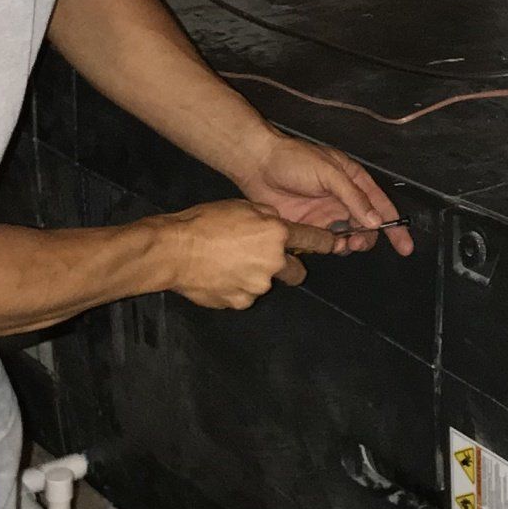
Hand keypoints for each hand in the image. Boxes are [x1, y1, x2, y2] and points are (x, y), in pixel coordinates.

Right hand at [153, 201, 336, 309]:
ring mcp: (258, 286)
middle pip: (296, 272)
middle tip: (261, 258)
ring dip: (256, 276)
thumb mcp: (241, 206)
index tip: (334, 245)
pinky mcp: (241, 302)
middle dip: (285, 267)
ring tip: (229, 264)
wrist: (173, 251)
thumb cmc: (204, 223)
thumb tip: (277, 222)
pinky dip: (237, 288)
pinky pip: (245, 296)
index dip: (325, 242)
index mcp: (276, 234)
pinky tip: (220, 276)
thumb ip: (266, 216)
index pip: (314, 240)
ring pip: (267, 283)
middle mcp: (274, 262)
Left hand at [233, 134, 412, 254]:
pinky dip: (332, 248)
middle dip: (368, 238)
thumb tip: (376, 221)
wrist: (257, 165)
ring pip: (348, 237)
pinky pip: (327, 243)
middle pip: (367, 226)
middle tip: (357, 242)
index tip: (405, 246)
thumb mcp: (329, 173)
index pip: (382, 205)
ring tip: (342, 244)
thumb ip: (353, 197)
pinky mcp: (310, 226)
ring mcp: (327, 214)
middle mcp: (344, 199)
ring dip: (350, 244)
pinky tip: (327, 246)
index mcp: (354, 181)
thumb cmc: (294, 160)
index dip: (395, 226)